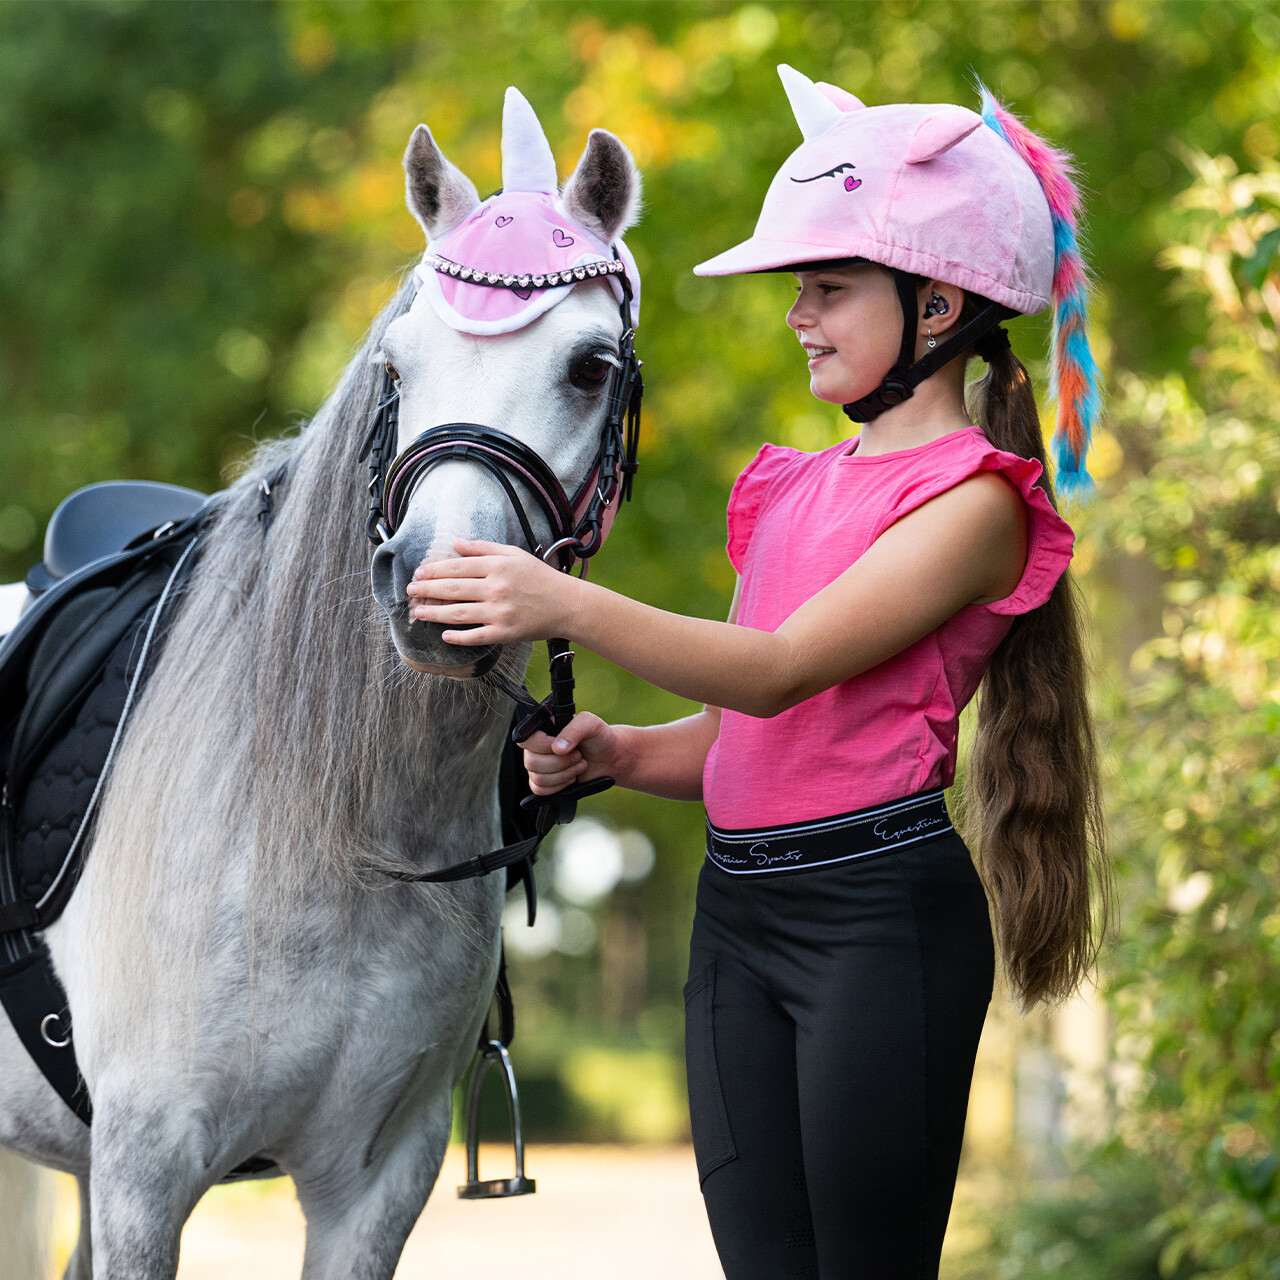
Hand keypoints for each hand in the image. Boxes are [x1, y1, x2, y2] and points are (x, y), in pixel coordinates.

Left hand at [405, 538, 581, 644]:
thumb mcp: (514, 554)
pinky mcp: (505, 633)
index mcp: (497, 567)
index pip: (457, 567)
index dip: (434, 570)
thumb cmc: (540, 578)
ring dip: (434, 613)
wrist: (567, 605)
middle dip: (427, 590)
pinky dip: (458, 636)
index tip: (419, 573)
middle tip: (410, 591)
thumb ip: (483, 548)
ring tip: (419, 612)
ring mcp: (500, 613)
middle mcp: (496, 588)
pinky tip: (444, 635)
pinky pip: (475, 636)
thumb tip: (455, 543)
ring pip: (458, 613)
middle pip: (452, 589)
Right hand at [520, 711, 623, 795]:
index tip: (564, 748)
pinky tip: (571, 778)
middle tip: (578, 756)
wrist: (609, 758)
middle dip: (560, 763)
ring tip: (579, 766)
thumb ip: (574, 730)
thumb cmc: (600, 737)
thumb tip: (557, 748)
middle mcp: (537, 746)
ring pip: (537, 778)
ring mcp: (539, 764)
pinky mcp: (544, 781)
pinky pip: (539, 789)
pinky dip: (558, 786)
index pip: (526, 739)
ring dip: (563, 775)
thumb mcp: (591, 724)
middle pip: (531, 762)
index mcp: (544, 727)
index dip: (543, 746)